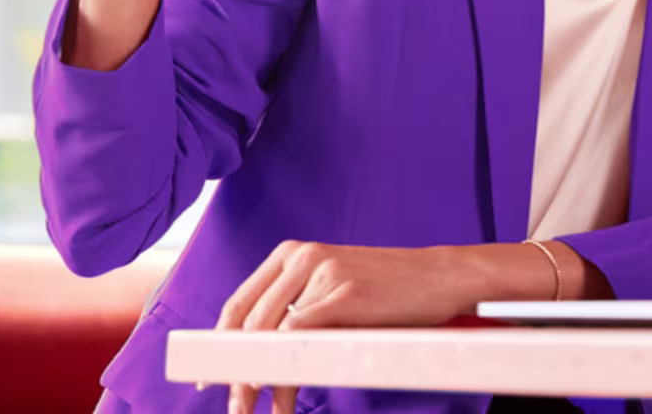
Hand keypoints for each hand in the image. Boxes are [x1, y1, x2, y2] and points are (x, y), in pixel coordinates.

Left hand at [213, 240, 483, 413]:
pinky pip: (300, 337)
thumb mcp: (336, 286)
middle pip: (249, 323)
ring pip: (272, 335)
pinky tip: (289, 393)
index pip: (240, 302)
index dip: (219, 344)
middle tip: (237, 406)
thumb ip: (300, 306)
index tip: (209, 377)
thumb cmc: (391, 288)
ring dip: (262, 380)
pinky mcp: (344, 293)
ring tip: (262, 409)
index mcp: (293, 252)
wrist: (442, 275)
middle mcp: (302, 256)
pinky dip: (289, 371)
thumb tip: (261, 353)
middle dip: (237, 372)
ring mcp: (323, 273)